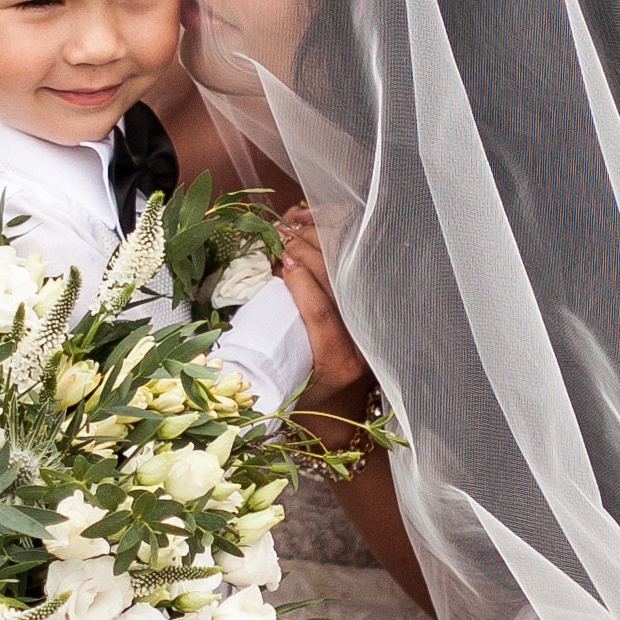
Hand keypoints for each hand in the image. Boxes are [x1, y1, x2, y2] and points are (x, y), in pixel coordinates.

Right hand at [276, 205, 370, 409]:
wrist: (339, 400)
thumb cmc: (300, 389)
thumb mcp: (282, 378)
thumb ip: (266, 348)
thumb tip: (245, 304)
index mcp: (338, 364)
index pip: (324, 316)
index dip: (304, 285)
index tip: (284, 262)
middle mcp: (362, 341)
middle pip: (339, 285)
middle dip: (310, 253)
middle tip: (282, 238)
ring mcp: (372, 318)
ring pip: (351, 265)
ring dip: (322, 238)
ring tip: (293, 228)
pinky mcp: (373, 299)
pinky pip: (357, 255)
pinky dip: (338, 230)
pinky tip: (315, 219)